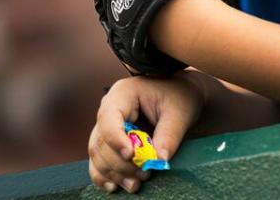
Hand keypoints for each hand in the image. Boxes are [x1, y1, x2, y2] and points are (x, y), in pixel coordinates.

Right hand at [88, 71, 205, 193]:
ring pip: (98, 154)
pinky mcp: (111, 142)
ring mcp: (108, 126)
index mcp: (123, 94)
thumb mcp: (178, 112)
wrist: (181, 96)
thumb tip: (159, 160)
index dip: (116, 139)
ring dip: (115, 172)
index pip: (109, 118)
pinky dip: (105, 176)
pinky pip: (99, 161)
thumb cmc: (179, 97)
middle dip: (120, 163)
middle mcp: (110, 109)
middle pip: (102, 141)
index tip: (131, 155)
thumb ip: (169, 135)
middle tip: (144, 173)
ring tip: (138, 181)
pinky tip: (116, 186)